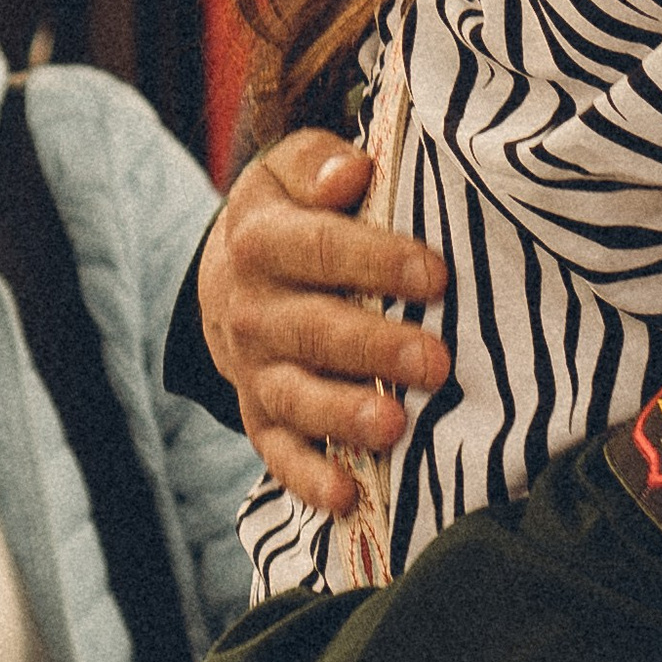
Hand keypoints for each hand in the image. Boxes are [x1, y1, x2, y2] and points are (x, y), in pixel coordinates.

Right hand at [201, 131, 451, 514]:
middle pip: (314, 329)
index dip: (377, 262)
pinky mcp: (259, 415)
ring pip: (296, 395)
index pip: (320, 248)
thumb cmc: (290, 213)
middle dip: (375, 347)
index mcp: (262, 239)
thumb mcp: (289, 169)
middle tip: (435, 361)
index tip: (436, 276)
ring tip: (394, 426)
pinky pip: (278, 451)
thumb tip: (351, 172)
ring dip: (344, 414)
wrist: (226, 275)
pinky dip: (308, 477)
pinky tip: (346, 497)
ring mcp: (253, 368)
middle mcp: (251, 308)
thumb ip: (318, 164)